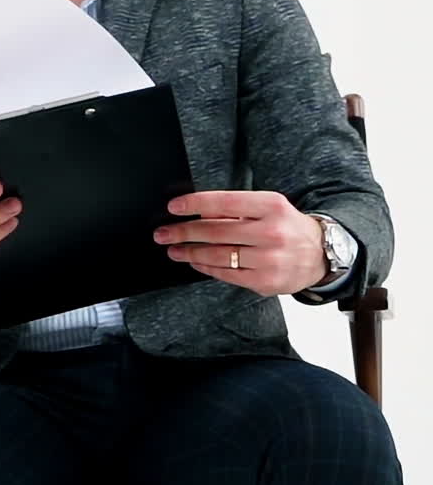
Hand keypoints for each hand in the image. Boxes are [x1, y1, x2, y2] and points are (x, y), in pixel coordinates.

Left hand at [153, 190, 327, 295]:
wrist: (321, 253)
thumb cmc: (288, 226)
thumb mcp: (269, 207)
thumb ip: (237, 210)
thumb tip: (197, 213)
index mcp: (271, 206)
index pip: (224, 203)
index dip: (194, 204)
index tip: (173, 207)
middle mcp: (271, 232)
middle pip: (216, 231)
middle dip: (184, 232)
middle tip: (163, 233)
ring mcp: (268, 259)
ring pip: (218, 255)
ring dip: (190, 252)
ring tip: (173, 249)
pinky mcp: (264, 281)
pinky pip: (227, 274)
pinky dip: (206, 267)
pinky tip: (194, 261)